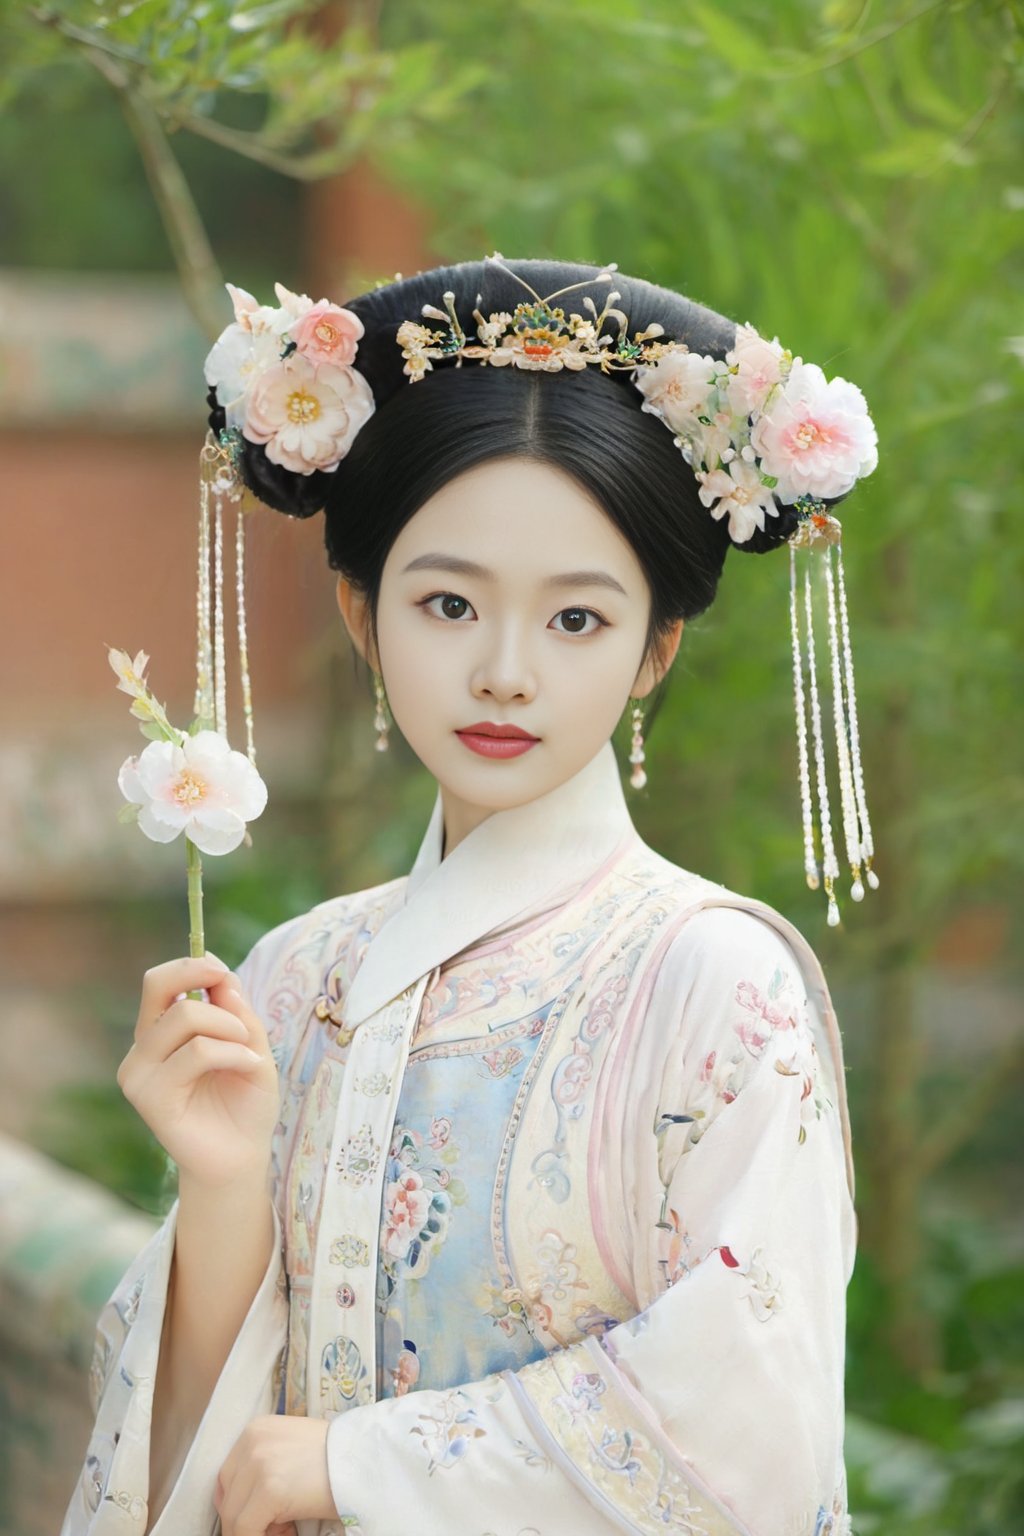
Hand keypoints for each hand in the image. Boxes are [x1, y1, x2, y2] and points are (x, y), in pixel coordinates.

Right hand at [117, 954, 279, 1187]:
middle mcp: (143, 1049)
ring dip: (231, 1027)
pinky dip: (233, 1052)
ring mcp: (140, 1074)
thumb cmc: (245, 1101)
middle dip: (207, 983)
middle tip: (241, 1013)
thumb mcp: (250, 1042)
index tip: (223, 974)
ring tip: (249, 1051)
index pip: (158, 982)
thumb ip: (235, 1009)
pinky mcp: (150, 1098)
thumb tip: (219, 972)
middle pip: (158, 985)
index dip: (191, 965)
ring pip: (185, 1017)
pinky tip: (249, 1066)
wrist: (243, 1155)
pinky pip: (197, 1052)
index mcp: (160, 1032)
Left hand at [216, 1415, 334, 1535]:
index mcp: (256, 1430)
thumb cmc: (335, 1458)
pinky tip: (288, 1532)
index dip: (241, 1504)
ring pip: (233, 1518)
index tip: (263, 1516)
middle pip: (227, 1497)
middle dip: (245, 1519)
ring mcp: (258, 1465)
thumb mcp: (289, 1450)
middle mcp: (252, 1442)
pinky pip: (245, 1530)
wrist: (365, 1459)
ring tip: (285, 1529)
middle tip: (278, 1526)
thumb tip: (241, 1506)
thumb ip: (263, 1466)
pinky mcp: (268, 1490)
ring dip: (254, 1531)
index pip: (228, 1478)